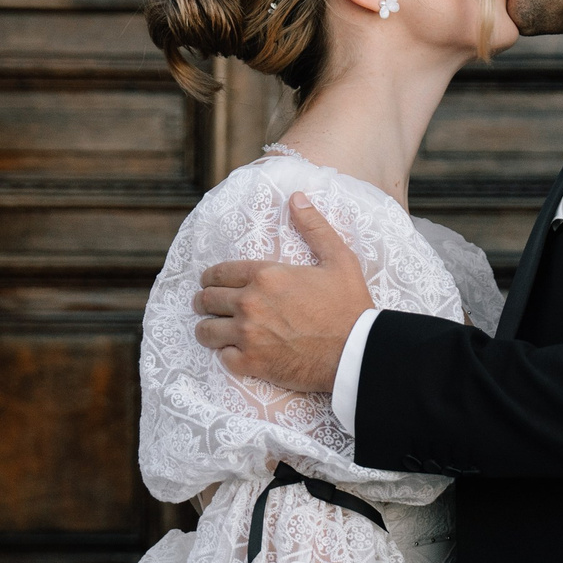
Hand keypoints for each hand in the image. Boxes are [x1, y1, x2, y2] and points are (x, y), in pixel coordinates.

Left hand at [190, 195, 373, 391]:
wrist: (356, 352)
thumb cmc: (349, 306)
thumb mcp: (338, 259)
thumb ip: (314, 227)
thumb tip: (296, 198)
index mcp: (266, 275)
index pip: (218, 272)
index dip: (211, 277)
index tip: (210, 282)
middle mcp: (250, 303)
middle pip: (206, 300)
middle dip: (205, 300)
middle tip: (208, 305)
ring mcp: (248, 335)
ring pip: (206, 330)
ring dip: (209, 328)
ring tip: (215, 330)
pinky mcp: (251, 364)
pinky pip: (221, 357)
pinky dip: (226, 354)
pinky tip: (235, 351)